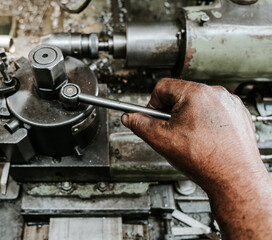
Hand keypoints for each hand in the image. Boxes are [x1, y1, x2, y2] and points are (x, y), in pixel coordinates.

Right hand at [121, 78, 261, 188]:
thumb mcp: (162, 140)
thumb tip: (130, 118)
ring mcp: (229, 103)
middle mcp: (215, 93)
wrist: (234, 178)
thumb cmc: (205, 160)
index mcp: (195, 93)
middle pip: (180, 94)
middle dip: (171, 112)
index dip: (153, 104)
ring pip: (198, 103)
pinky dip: (206, 122)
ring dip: (189, 117)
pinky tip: (205, 139)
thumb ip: (141, 125)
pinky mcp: (238, 114)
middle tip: (172, 132)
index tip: (154, 119)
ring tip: (191, 139)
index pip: (162, 87)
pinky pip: (214, 111)